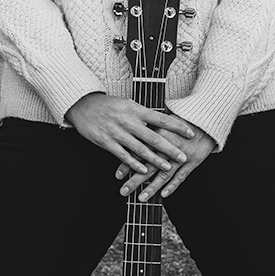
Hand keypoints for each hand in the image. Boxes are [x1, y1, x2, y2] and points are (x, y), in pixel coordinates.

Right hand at [65, 93, 195, 175]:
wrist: (83, 105)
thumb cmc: (109, 105)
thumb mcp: (128, 104)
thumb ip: (144, 114)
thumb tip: (163, 121)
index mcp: (136, 110)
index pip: (162, 119)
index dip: (177, 127)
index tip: (191, 133)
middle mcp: (129, 121)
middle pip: (154, 137)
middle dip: (170, 149)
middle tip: (183, 157)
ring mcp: (117, 133)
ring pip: (140, 149)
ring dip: (155, 160)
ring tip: (167, 167)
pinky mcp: (106, 142)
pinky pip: (123, 156)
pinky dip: (134, 164)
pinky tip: (144, 171)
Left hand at [116, 119, 214, 201]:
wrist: (205, 122)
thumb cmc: (181, 122)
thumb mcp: (162, 123)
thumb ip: (147, 132)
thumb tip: (129, 139)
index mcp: (159, 135)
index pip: (140, 152)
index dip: (128, 164)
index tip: (117, 175)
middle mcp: (168, 147)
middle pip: (149, 166)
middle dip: (135, 180)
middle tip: (123, 191)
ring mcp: (181, 156)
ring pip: (164, 174)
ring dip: (152, 188)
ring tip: (141, 198)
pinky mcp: (192, 162)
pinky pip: (181, 176)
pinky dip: (172, 186)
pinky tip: (163, 195)